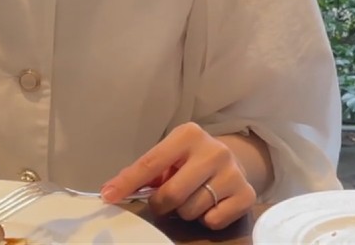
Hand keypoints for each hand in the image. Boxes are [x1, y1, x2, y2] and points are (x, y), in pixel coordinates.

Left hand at [100, 122, 254, 229]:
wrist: (235, 159)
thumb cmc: (191, 159)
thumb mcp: (170, 156)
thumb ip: (147, 171)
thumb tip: (112, 190)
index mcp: (188, 134)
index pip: (151, 163)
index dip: (127, 182)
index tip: (108, 197)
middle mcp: (214, 150)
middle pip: (171, 194)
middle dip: (161, 204)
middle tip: (163, 202)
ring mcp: (233, 172)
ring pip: (191, 210)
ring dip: (184, 212)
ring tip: (191, 197)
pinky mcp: (246, 194)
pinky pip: (213, 221)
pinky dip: (206, 219)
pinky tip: (210, 204)